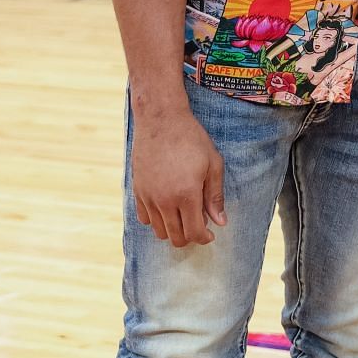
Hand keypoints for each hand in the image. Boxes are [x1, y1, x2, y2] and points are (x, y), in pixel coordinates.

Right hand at [129, 97, 225, 247]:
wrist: (161, 119)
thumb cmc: (191, 139)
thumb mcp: (213, 164)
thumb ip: (215, 196)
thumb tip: (220, 222)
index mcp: (187, 194)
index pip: (194, 232)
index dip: (205, 238)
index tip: (210, 233)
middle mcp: (165, 200)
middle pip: (176, 238)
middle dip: (190, 237)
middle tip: (199, 225)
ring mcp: (148, 197)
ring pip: (159, 231)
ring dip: (173, 230)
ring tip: (183, 216)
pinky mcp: (137, 191)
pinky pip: (144, 219)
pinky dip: (156, 220)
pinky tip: (167, 208)